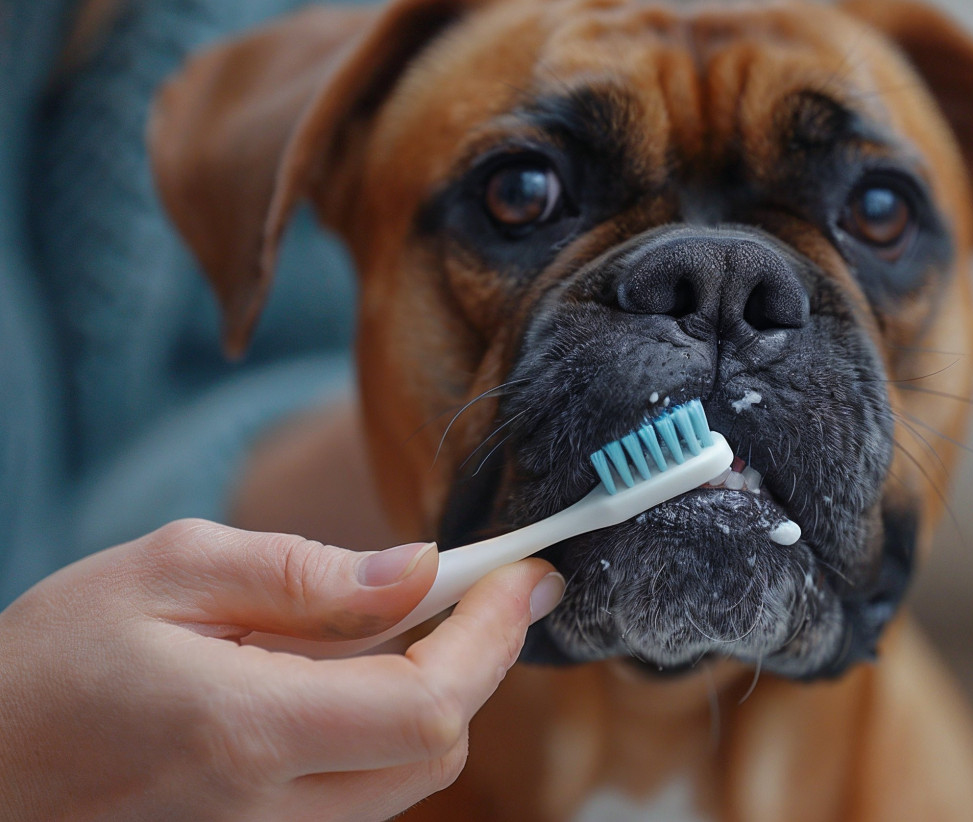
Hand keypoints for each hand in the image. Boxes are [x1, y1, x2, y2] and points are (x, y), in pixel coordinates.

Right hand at [0, 519, 563, 820]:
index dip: (494, 638)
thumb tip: (417, 570)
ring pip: (408, 778)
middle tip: (490, 584)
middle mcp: (268, 808)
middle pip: (437, 750)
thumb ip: (305, 573)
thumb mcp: (170, 571)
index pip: (428, 705)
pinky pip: (363, 790)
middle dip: (483, 660)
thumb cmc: (50, 660)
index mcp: (246, 731)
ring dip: (443, 690)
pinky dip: (393, 724)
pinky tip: (366, 666)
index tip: (526, 575)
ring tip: (422, 612)